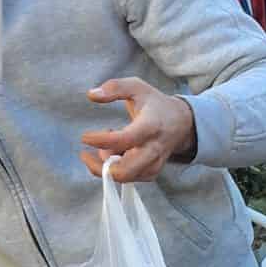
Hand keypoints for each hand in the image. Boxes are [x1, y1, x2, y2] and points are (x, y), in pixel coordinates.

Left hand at [82, 78, 196, 181]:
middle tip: (87, 154)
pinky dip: (115, 170)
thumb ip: (115, 88)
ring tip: (105, 147)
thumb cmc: (155, 104)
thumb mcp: (137, 87)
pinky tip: (113, 154)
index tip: (85, 137)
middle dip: (101, 166)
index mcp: (151, 125)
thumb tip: (91, 94)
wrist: (180, 122)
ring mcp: (154, 163)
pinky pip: (129, 179)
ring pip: (126, 177)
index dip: (102, 140)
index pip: (126, 139)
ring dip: (107, 166)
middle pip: (126, 170)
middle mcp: (154, 148)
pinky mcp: (151, 172)